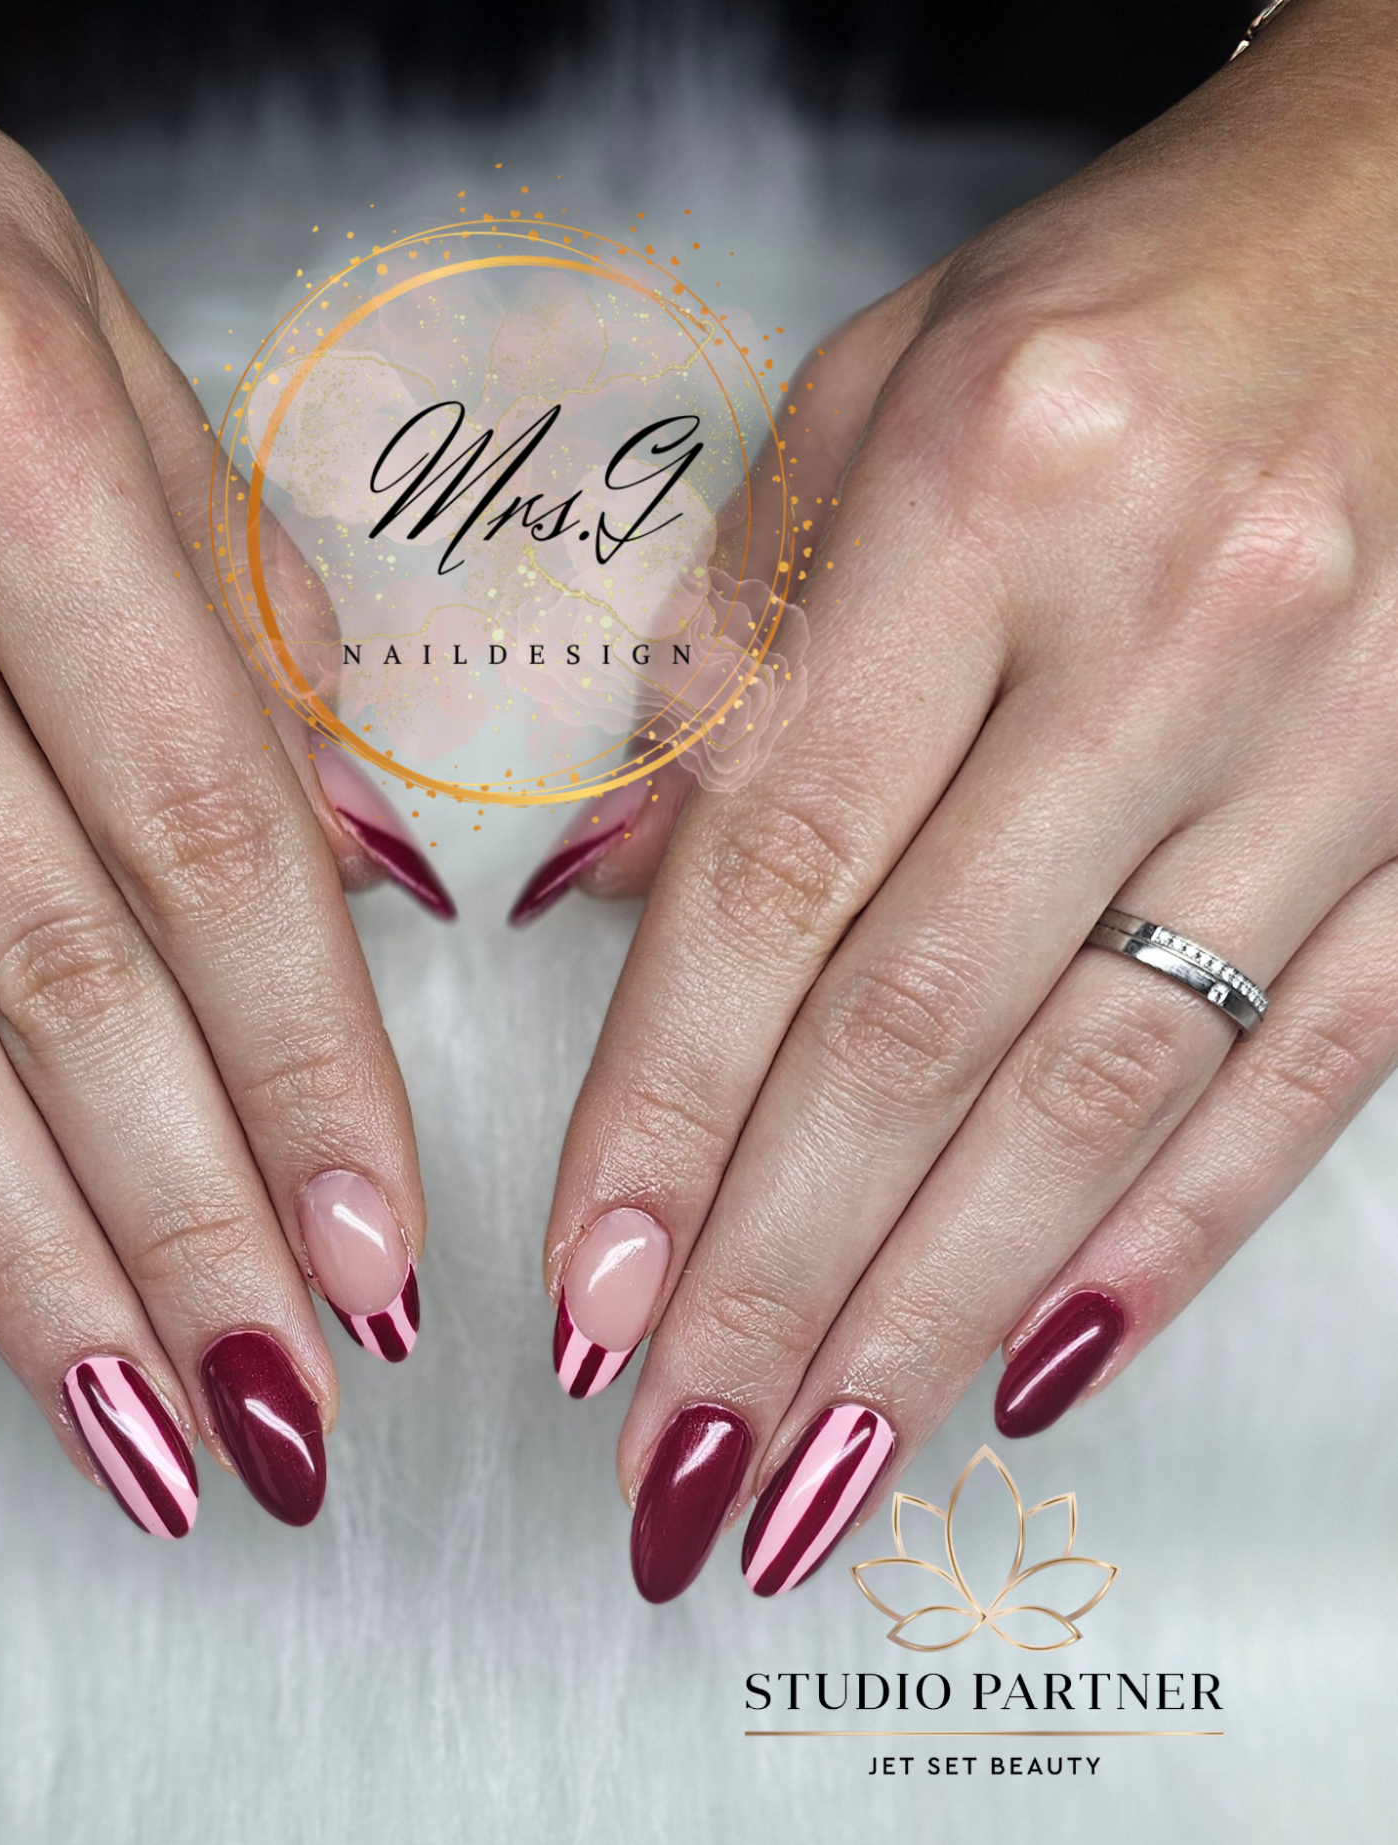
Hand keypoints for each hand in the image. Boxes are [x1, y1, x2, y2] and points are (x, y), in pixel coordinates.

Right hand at [0, 0, 446, 1537]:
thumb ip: (238, 627)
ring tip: (132, 1427)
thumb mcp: (106, 358)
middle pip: (54, 976)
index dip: (304, 1071)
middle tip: (280, 1406)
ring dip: (24, 1258)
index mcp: (4, 440)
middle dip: (183, 1225)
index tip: (374, 1247)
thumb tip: (362, 886)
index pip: (207, 836)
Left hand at [525, 0, 1397, 1598]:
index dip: (666, 1110)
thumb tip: (594, 897)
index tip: (593, 1289)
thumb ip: (724, 657)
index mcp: (984, 493)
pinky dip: (1167, 1237)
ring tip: (825, 1469)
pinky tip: (1043, 1362)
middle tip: (681, 1458)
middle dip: (781, 1278)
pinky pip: (1311, 1074)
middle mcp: (1175, 623)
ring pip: (1108, 1089)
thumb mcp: (871, 408)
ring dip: (939, 1308)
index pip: (775, 877)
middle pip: (927, 1028)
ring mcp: (1344, 734)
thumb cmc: (1123, 305)